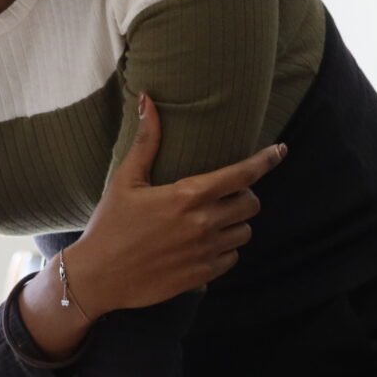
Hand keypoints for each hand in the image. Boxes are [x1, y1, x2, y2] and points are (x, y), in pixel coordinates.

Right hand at [61, 93, 283, 315]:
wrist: (96, 277)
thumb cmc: (109, 224)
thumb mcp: (125, 180)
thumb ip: (147, 141)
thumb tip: (148, 99)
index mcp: (187, 196)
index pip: (242, 175)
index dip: (265, 160)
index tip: (279, 151)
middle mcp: (203, 224)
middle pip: (251, 204)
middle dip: (243, 196)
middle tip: (224, 195)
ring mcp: (205, 252)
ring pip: (245, 232)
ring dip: (235, 223)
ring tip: (212, 220)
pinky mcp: (202, 275)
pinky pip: (232, 258)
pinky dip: (224, 249)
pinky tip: (203, 244)